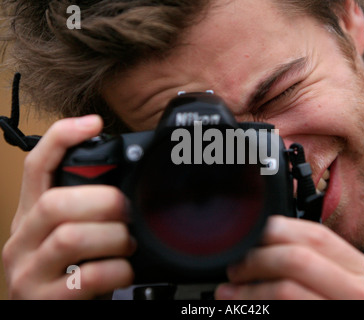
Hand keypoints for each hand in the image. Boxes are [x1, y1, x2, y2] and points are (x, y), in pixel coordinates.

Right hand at [2, 115, 135, 298]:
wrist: (59, 316)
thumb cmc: (72, 273)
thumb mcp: (74, 237)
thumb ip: (87, 211)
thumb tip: (124, 186)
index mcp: (31, 218)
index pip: (36, 166)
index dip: (62, 138)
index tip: (93, 122)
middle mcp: (22, 241)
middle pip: (56, 202)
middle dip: (102, 201)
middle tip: (125, 211)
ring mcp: (29, 273)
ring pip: (70, 237)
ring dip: (113, 237)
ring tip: (126, 244)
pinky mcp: (45, 301)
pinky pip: (86, 276)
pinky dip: (117, 270)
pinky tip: (123, 270)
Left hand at [215, 216, 363, 299]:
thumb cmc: (338, 305)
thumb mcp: (341, 287)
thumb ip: (314, 267)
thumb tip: (262, 245)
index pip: (316, 236)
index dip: (276, 232)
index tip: (251, 239)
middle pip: (298, 258)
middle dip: (257, 260)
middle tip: (235, 269)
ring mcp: (349, 313)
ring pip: (286, 289)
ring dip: (249, 290)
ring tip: (229, 293)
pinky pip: (285, 308)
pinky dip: (257, 307)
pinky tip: (245, 309)